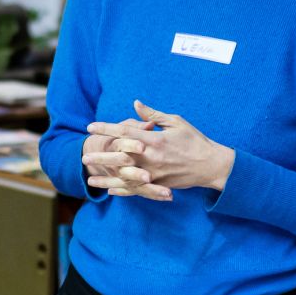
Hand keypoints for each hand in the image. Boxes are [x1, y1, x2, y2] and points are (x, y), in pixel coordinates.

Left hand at [86, 100, 233, 191]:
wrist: (211, 165)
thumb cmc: (195, 140)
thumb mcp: (176, 122)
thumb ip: (153, 115)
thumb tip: (136, 104)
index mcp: (154, 139)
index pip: (124, 131)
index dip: (106, 128)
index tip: (91, 126)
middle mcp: (151, 157)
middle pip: (120, 156)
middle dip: (101, 155)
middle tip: (84, 156)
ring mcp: (154, 173)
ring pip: (125, 176)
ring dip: (107, 177)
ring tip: (90, 179)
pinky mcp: (158, 184)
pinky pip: (137, 189)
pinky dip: (122, 191)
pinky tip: (109, 191)